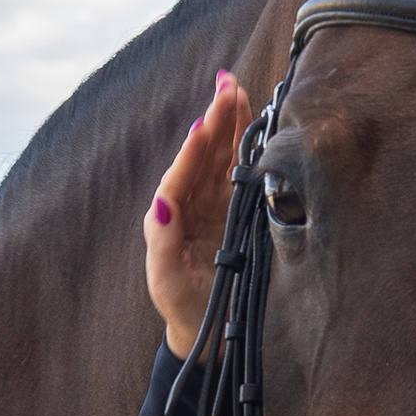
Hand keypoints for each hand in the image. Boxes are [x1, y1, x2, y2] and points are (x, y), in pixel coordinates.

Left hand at [144, 69, 253, 357]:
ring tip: (238, 91)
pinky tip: (253, 125)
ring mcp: (212, 204)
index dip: (194, 150)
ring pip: (221, 157)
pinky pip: (238, 172)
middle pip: (203, 155)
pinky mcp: (232, 211)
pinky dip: (245, 146)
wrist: (205, 328)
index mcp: (170, 217)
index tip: (204, 123)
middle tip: (227, 86)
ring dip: (230, 124)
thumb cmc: (182, 307)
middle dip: (215, 120)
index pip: (181, 175)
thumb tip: (162, 203)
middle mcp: (190, 203)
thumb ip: (163, 244)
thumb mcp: (167, 281)